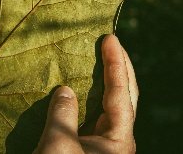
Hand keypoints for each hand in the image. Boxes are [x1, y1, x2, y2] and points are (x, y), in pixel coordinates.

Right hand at [33, 35, 137, 153]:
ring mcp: (103, 145)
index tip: (110, 39)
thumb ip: (63, 114)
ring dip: (103, 81)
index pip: (120, 92)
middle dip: (118, 68)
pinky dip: (87, 97)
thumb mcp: (59, 144)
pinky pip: (92, 116)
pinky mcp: (87, 149)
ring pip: (108, 106)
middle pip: (123, 95)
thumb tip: (65, 91)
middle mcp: (116, 139)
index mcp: (119, 138)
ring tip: (96, 58)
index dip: (115, 63)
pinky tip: (77, 87)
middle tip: (110, 42)